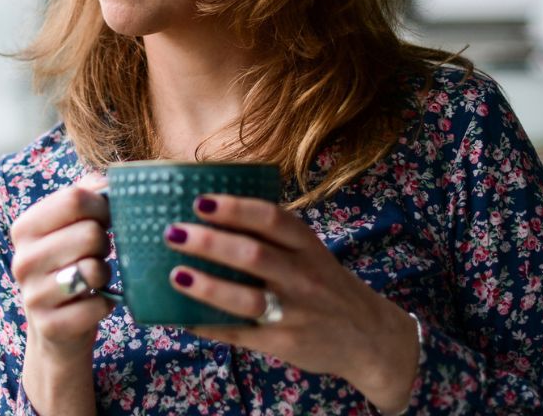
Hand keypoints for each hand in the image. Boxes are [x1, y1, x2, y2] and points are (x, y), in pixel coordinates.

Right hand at [9, 174, 113, 414]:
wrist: (56, 329)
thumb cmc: (70, 265)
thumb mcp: (70, 225)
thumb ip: (87, 193)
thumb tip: (109, 179)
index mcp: (25, 227)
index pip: (74, 198)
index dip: (102, 205)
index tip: (106, 216)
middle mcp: (22, 260)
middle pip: (90, 233)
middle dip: (105, 242)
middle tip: (98, 253)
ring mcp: (33, 296)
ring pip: (94, 270)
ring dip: (104, 273)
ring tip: (93, 277)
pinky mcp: (50, 326)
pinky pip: (98, 305)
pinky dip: (106, 303)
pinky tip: (93, 303)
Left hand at [163, 195, 419, 413]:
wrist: (369, 337)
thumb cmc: (326, 286)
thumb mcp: (311, 253)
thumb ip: (273, 237)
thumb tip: (209, 216)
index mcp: (308, 246)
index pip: (271, 218)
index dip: (234, 208)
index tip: (199, 201)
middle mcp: (303, 276)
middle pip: (252, 254)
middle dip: (209, 243)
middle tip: (173, 233)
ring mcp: (294, 311)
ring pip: (245, 298)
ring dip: (206, 286)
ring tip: (176, 274)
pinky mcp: (285, 342)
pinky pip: (241, 334)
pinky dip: (209, 326)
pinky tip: (182, 318)